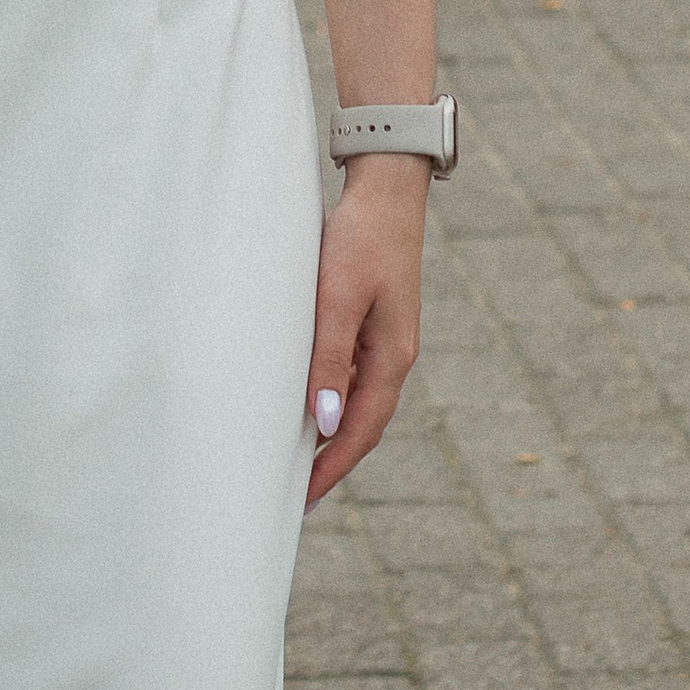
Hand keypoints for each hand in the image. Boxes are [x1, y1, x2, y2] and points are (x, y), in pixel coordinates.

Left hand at [306, 154, 427, 505]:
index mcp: (392, 358)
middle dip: (332, 463)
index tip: (301, 501)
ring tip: (296, 461)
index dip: (332, 470)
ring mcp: (385, 340)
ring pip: (358, 402)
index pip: (360, 432)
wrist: (385, 188)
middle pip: (363, 426)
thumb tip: (326, 423)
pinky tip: (308, 404)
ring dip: (332, 434)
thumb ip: (330, 359)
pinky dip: (332, 399)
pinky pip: (352, 375)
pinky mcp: (372, 322)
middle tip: (295, 495)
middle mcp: (394, 356)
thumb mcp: (337, 298)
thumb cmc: (360, 239)